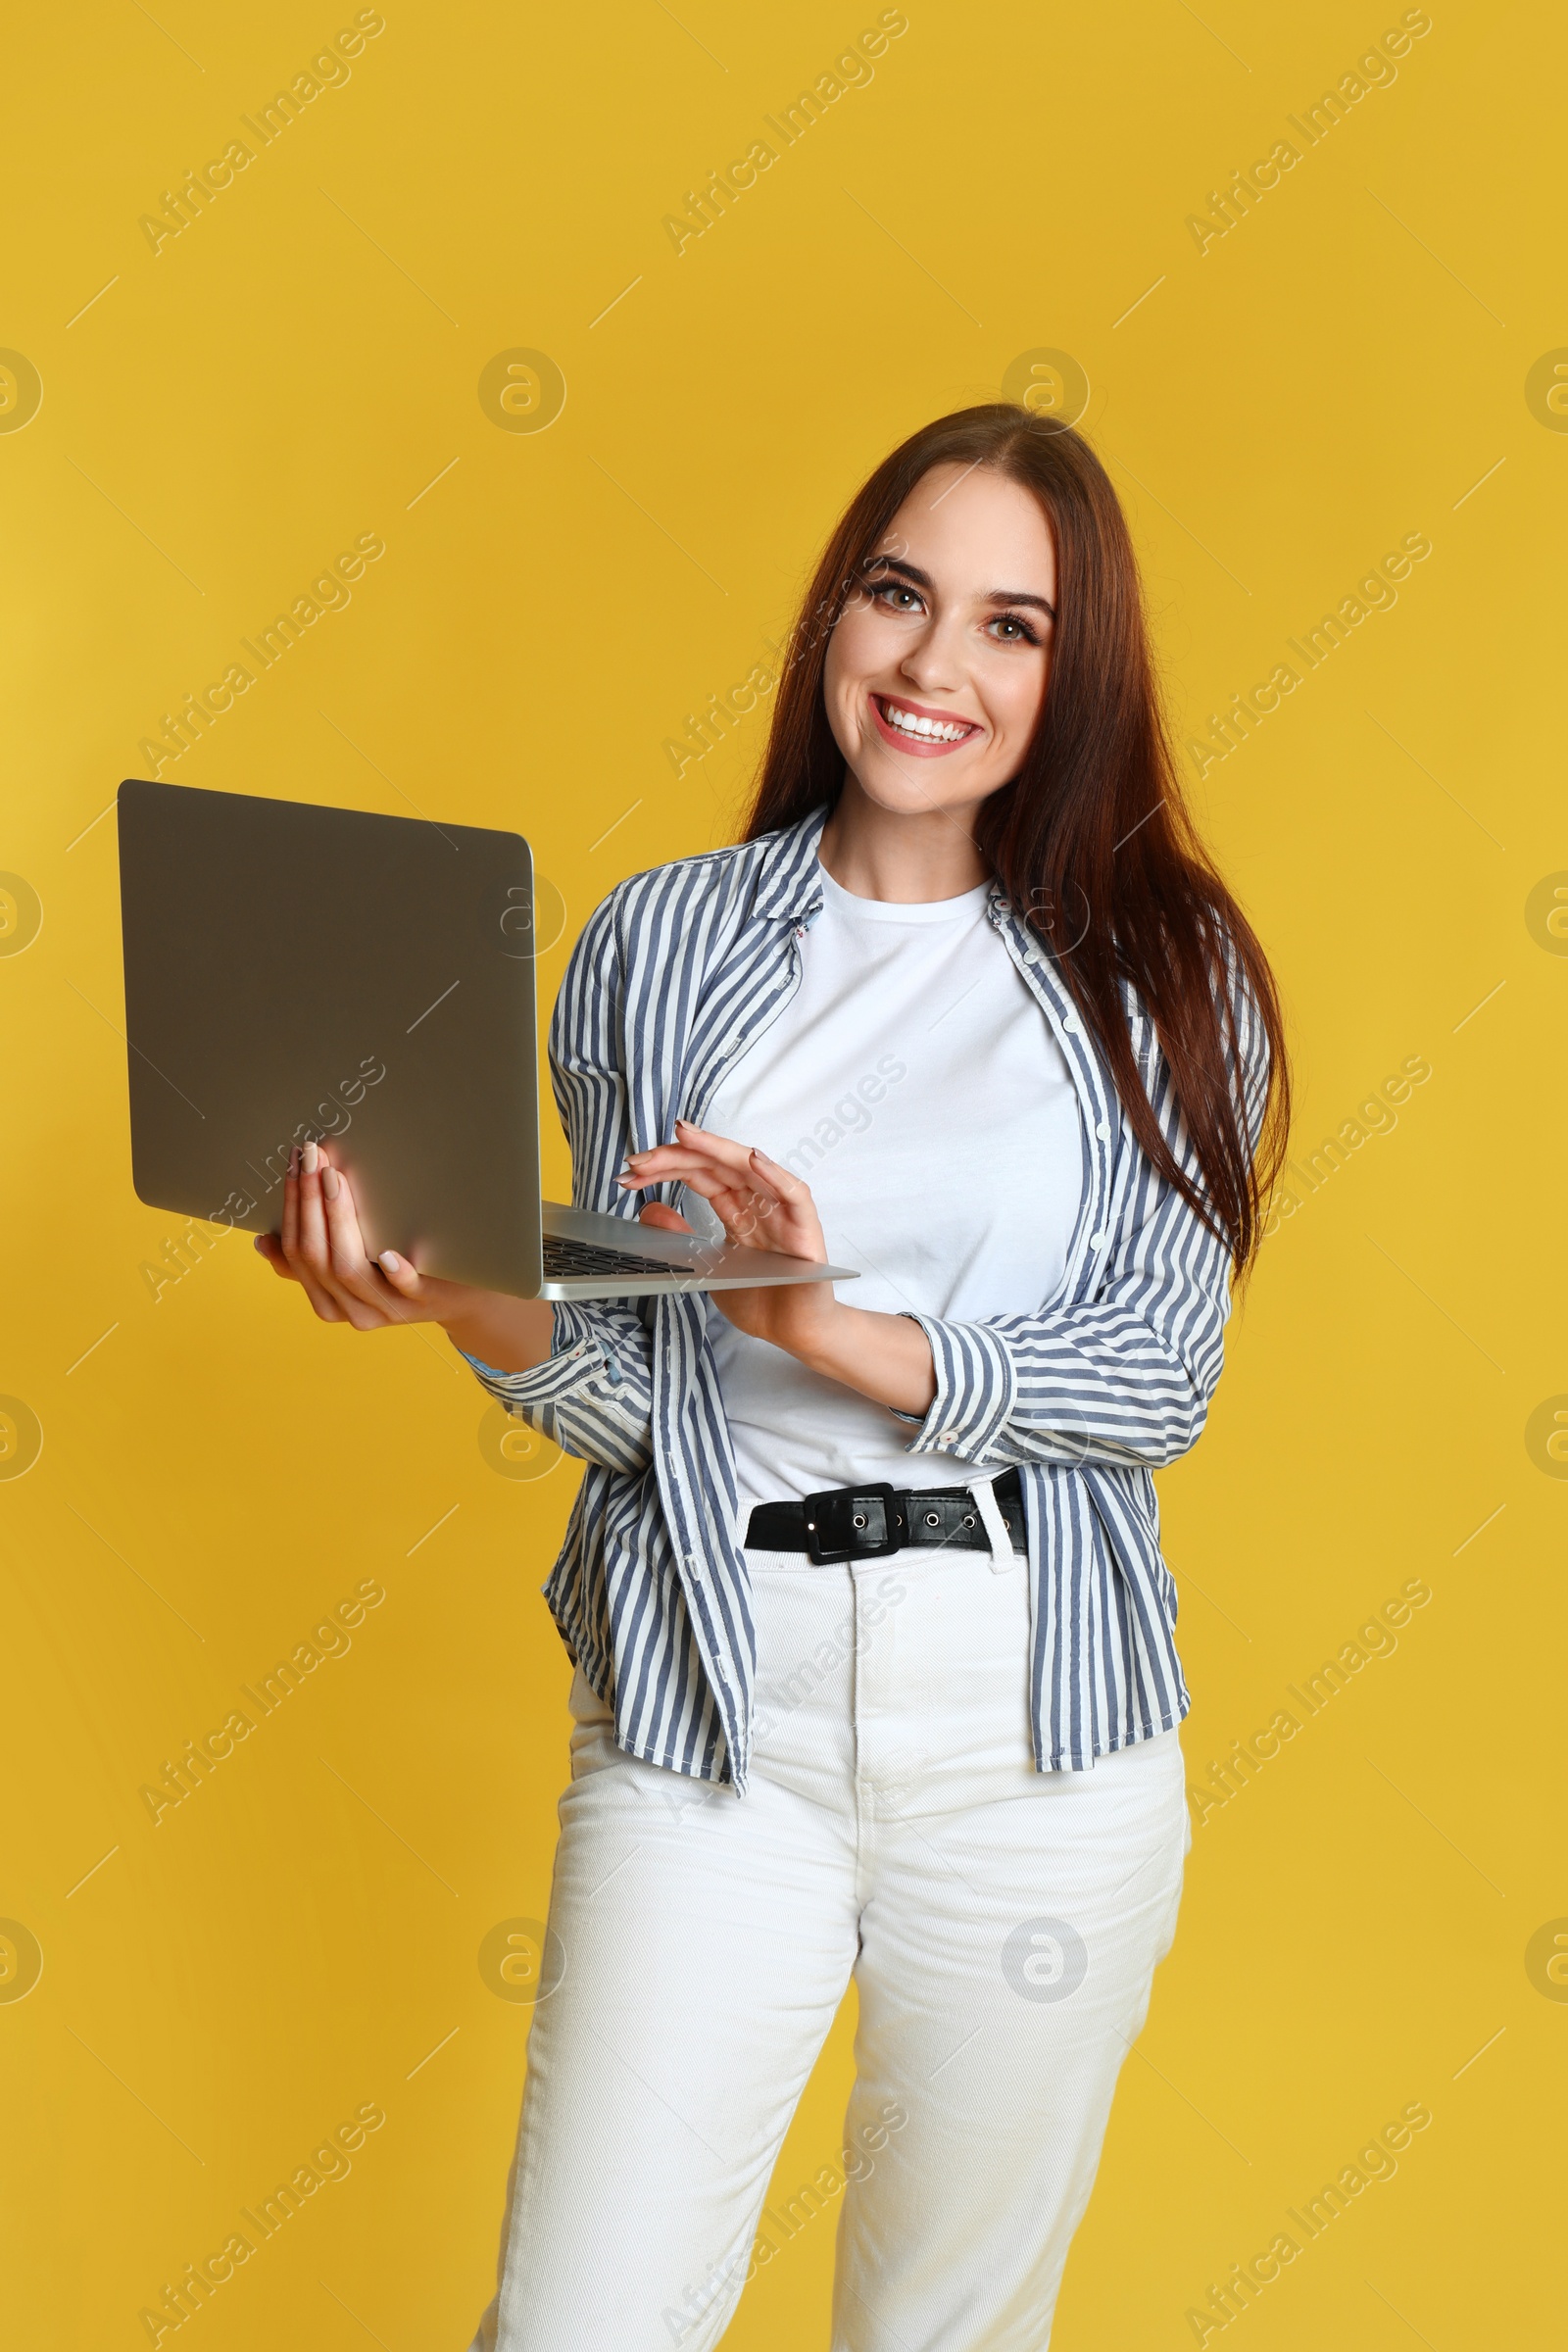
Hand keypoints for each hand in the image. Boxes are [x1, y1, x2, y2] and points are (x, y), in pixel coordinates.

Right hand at [254, 1139, 477, 1328]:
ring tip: (335, 1180)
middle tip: (313, 1158)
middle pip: (317, 1256)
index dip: (292, 1207)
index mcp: (328, 1300)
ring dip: (339, 1219)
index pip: (296, 1252)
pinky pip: (405, 1290)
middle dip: (309, 1202)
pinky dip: (395, 1272)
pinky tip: (388, 1253)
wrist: (461, 1299)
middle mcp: (352, 1309)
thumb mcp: (354, 1267)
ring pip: (348, 1268)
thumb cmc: (403, 1274)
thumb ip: (314, 1258)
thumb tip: (263, 1241)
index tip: (294, 1165)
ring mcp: (388, 1308)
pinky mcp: (425, 1301)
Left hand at [618, 1119, 843, 1355]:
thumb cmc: (760, 1300)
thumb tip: (648, 1209)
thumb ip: (682, 1239)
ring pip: (751, 1169)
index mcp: (736, 1210)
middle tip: (639, 1159)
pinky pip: (793, 1194)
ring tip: (685, 1136)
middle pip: (717, 1166)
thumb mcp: (706, 1267)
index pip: (699, 1175)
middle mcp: (758, 1202)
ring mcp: (782, 1212)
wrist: (795, 1333)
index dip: (666, 1168)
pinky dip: (775, 1174)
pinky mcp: (806, 1228)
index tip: (631, 1172)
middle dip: (677, 1156)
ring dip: (716, 1150)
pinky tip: (752, 1159)